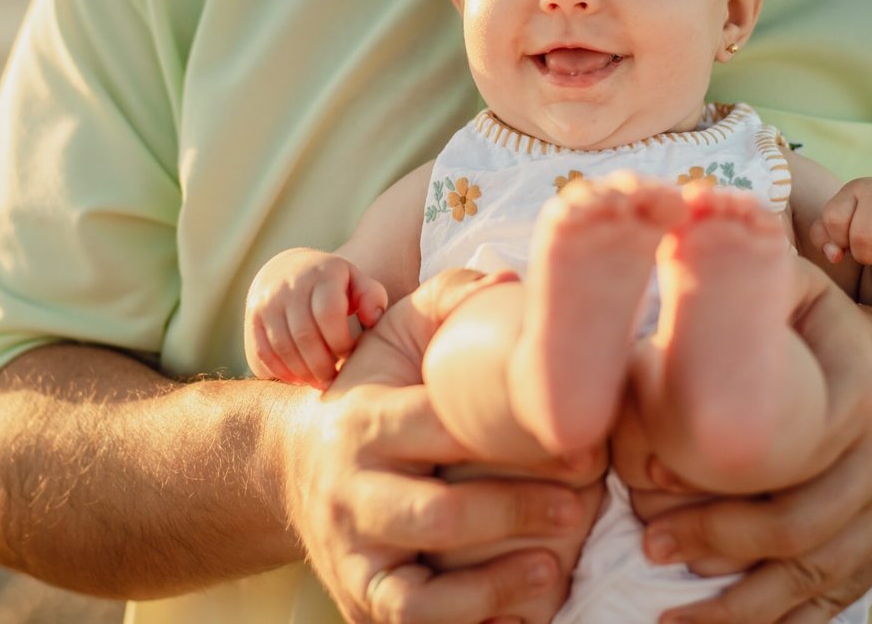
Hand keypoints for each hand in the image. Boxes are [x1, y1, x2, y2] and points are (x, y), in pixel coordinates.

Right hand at [246, 248, 388, 387]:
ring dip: (303, 372)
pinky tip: (299, 379)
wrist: (288, 270)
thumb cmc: (334, 284)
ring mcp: (267, 301)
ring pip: (283, 347)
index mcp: (321, 274)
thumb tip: (372, 319)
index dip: (340, 341)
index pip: (328, 314)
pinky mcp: (253, 318)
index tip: (350, 356)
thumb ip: (371, 297)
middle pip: (304, 335)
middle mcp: (290, 285)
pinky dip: (281, 371)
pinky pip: (263, 352)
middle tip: (334, 379)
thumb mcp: (356, 281)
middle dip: (322, 365)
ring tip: (320, 382)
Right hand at [285, 269, 591, 623]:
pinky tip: (519, 608)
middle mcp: (350, 490)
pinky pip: (412, 620)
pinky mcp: (360, 596)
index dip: (508, 436)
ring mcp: (353, 551)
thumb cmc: (371, 392)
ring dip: (491, 584)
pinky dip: (467, 619)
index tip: (576, 438)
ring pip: (418, 588)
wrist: (291, 464)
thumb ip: (449, 299)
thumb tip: (510, 280)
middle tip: (579, 502)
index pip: (436, 428)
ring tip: (552, 568)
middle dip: (513, 512)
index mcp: (364, 419)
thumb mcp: (395, 334)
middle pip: (436, 514)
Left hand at [642, 276, 871, 622]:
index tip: (647, 493)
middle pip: (797, 529)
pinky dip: (776, 623)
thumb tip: (670, 245)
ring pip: (813, 577)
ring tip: (668, 611)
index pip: (787, 459)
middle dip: (714, 546)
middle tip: (647, 546)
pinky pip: (833, 601)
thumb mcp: (791, 290)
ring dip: (736, 604)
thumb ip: (742, 276)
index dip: (713, 487)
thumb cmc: (815, 330)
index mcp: (863, 391)